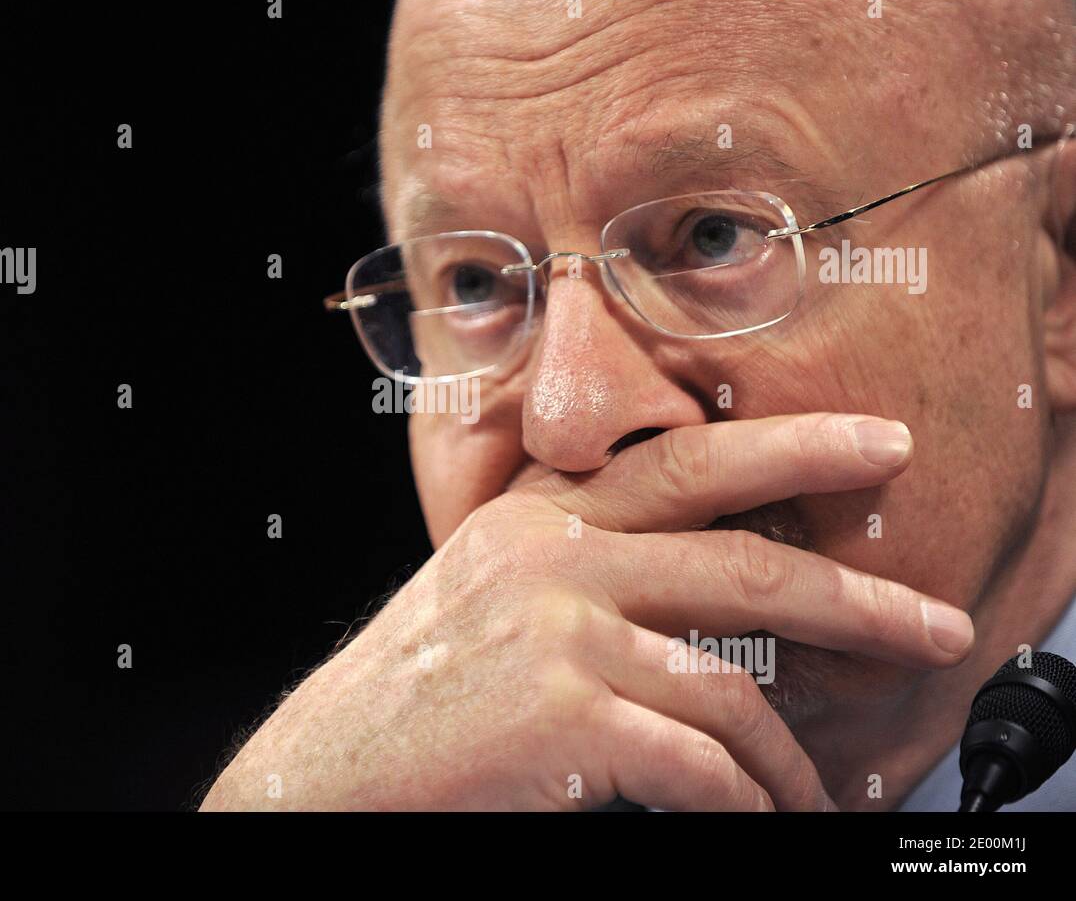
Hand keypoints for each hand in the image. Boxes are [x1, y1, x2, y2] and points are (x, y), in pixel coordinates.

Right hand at [202, 413, 972, 810]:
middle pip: (743, 566)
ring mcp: (556, 631)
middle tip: (936, 627)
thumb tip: (713, 596)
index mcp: (539, 518)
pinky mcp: (563, 714)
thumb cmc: (420, 692)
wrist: (327, 769)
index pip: (686, 461)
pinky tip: (751, 817)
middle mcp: (551, 558)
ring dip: (788, 760)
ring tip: (813, 793)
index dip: (794, 447)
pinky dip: (742, 804)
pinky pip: (697, 764)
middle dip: (859, 602)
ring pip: (730, 690)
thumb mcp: (494, 593)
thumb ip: (588, 566)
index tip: (879, 447)